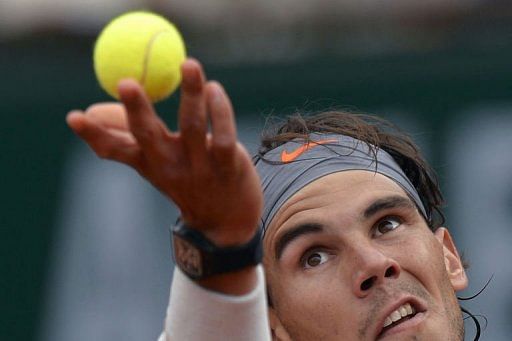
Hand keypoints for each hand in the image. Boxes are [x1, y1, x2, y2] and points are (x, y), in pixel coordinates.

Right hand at [66, 59, 262, 245]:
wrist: (224, 224)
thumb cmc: (186, 182)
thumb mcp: (153, 163)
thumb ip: (125, 135)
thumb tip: (91, 110)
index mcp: (148, 162)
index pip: (115, 149)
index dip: (95, 134)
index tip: (74, 117)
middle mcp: (169, 164)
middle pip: (148, 134)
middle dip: (136, 110)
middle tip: (126, 83)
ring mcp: (199, 166)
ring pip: (192, 126)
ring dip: (191, 94)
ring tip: (189, 64)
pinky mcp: (227, 165)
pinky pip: (222, 135)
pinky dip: (220, 112)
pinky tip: (214, 89)